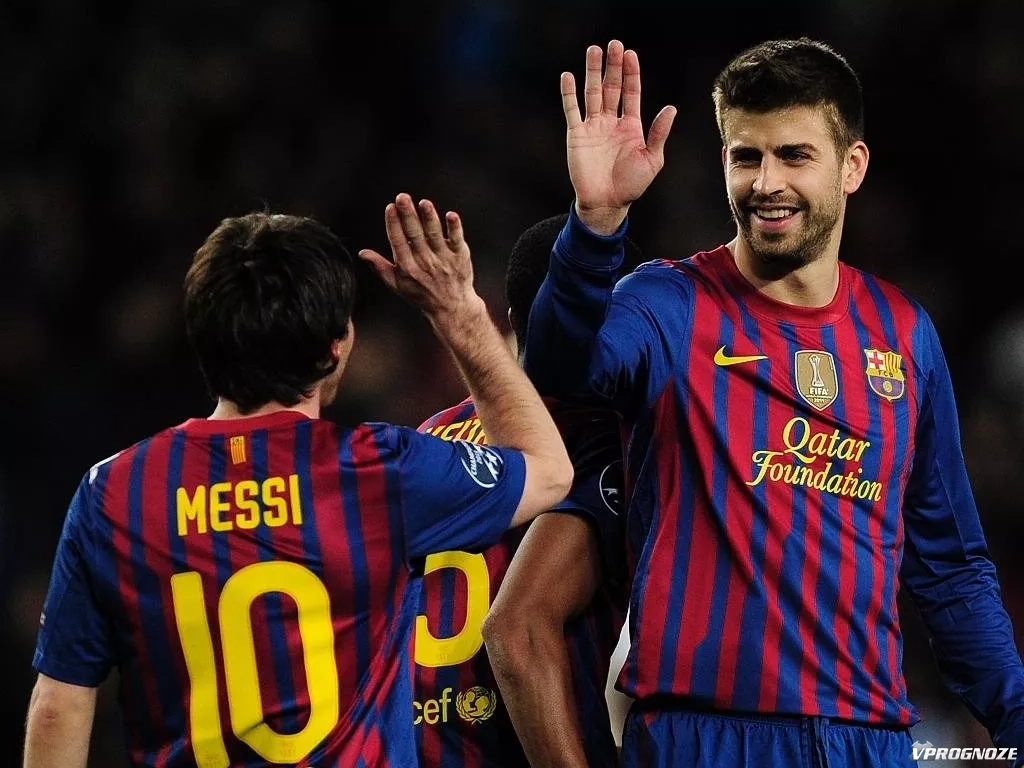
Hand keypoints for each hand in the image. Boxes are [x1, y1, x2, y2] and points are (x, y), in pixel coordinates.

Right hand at [359, 193, 485, 323]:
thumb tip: (362, 253)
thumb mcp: (397, 284)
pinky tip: (451, 215)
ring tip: (424, 203)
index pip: (398, 242)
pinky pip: (458, 240)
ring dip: (429, 218)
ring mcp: (444, 259)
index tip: (390, 207)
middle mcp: (425, 262)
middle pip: (415, 234)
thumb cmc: (422, 294)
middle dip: (408, 215)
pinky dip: (455, 228)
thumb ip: (380, 267)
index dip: (393, 224)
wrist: (452, 307)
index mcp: (408, 267)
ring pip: (435, 235)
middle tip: (402, 197)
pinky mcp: (460, 257)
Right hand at [562, 40, 676, 233]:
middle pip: (612, 87)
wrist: (607, 203)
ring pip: (592, 93)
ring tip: (593, 50)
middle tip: (614, 44)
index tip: (631, 54)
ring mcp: (593, 127)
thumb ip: (659, 133)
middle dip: (613, 66)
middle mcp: (611, 122)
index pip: (631, 92)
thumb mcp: (652, 159)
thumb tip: (671, 108)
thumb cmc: (631, 185)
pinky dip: (569, 94)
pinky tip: (568, 76)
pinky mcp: (577, 135)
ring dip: (592, 72)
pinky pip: (572, 110)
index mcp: (631, 126)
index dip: (631, 73)